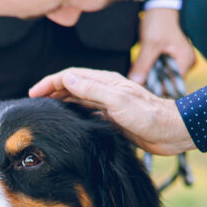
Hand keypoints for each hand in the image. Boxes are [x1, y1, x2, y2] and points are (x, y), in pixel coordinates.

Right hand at [29, 67, 193, 154]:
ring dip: (61, 102)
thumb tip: (67, 79)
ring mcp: (109, 104)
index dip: (50, 82)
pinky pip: (87, 113)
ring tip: (46, 111)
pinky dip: (73, 114)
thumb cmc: (149, 115)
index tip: (34, 92)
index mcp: (106, 81)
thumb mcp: (118, 101)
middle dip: (52, 91)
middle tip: (34, 102)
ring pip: (78, 100)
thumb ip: (93, 89)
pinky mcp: (113, 118)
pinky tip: (67, 123)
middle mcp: (106, 90)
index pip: (71, 76)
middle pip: (72, 86)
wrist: (171, 131)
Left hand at [129, 7, 195, 84]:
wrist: (161, 5)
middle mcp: (186, 63)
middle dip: (152, 82)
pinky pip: (162, 69)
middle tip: (137, 81)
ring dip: (151, 76)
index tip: (140, 89)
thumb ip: (143, 64)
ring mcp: (180, 60)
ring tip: (139, 74)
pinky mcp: (172, 57)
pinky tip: (142, 67)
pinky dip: (152, 69)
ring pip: (163, 76)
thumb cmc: (159, 21)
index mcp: (185, 60)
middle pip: (168, 82)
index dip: (156, 88)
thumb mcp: (150, 43)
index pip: (172, 84)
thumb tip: (135, 82)